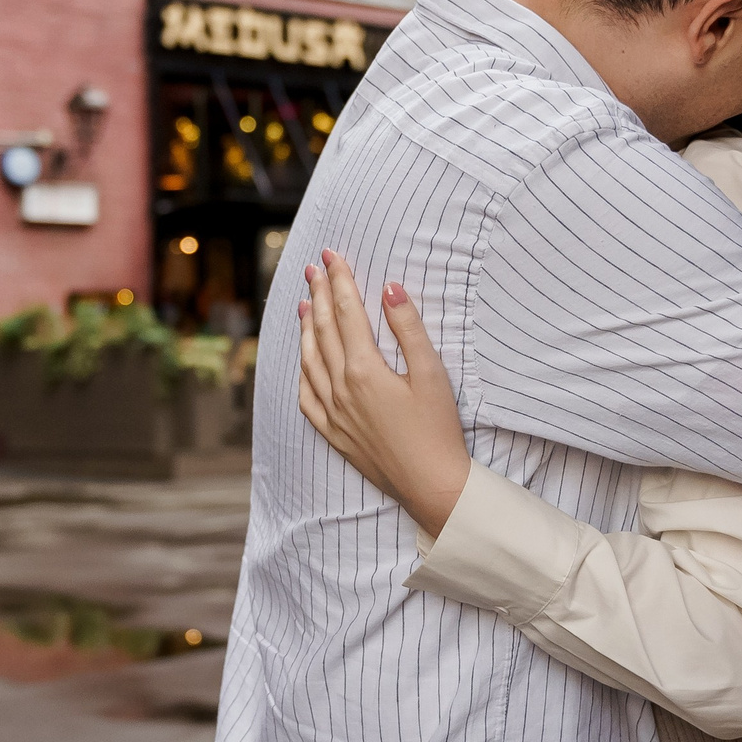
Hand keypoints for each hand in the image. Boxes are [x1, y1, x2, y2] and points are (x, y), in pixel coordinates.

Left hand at [296, 250, 471, 537]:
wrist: (431, 485)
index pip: (345, 311)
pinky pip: (306, 396)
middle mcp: (340, 388)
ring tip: (303, 304)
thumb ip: (408, 327)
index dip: (338, 280)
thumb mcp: (431, 373)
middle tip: (313, 269)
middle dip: (318, 295)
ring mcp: (332, 412)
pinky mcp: (333, 433)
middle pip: (323, 330)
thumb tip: (389, 288)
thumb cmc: (438, 429)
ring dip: (306, 329)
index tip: (330, 255)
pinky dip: (302, 371)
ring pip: (309, 360)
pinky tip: (304, 361)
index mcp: (363, 368)